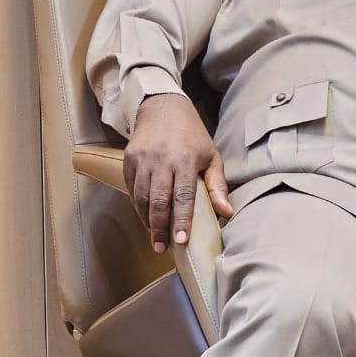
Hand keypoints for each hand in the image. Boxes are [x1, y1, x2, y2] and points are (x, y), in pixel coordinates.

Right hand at [123, 93, 233, 253]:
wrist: (163, 108)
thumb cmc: (192, 136)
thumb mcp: (211, 156)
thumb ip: (218, 186)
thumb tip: (227, 212)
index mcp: (185, 159)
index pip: (183, 196)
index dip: (182, 220)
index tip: (181, 241)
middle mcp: (161, 159)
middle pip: (158, 201)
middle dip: (159, 228)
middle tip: (162, 248)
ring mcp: (142, 159)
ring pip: (142, 197)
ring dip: (147, 220)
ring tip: (155, 238)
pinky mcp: (128, 159)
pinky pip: (132, 189)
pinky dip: (139, 206)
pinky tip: (147, 217)